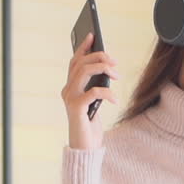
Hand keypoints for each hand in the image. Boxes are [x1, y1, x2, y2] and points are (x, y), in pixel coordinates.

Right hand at [62, 32, 119, 149]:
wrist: (86, 148)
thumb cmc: (91, 125)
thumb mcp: (95, 101)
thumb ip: (96, 85)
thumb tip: (107, 67)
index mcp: (70, 87)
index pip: (74, 61)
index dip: (83, 47)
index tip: (93, 35)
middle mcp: (67, 90)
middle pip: (80, 63)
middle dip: (98, 57)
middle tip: (114, 61)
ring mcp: (70, 99)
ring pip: (84, 72)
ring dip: (103, 68)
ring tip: (116, 74)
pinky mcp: (76, 108)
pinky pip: (93, 92)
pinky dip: (107, 92)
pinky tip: (115, 99)